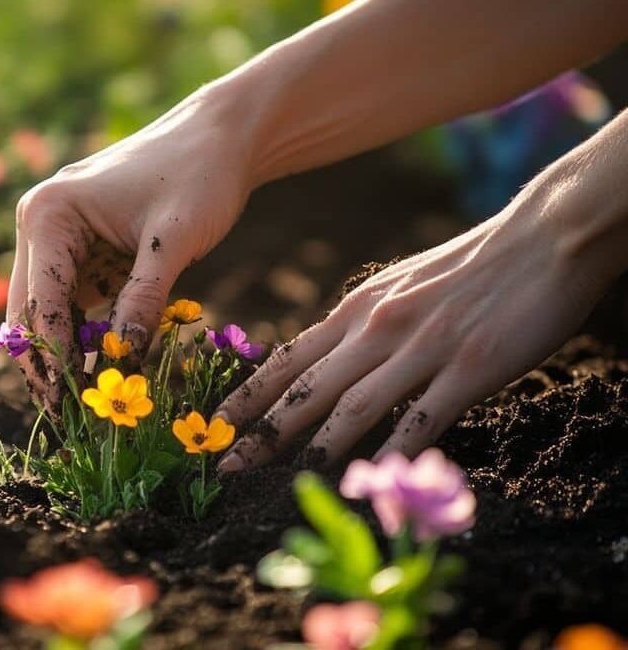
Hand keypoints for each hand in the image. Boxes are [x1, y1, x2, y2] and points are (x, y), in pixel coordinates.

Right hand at [7, 86, 255, 408]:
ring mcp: (57, 237)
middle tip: (68, 419)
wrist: (222, 137)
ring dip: (64, 354)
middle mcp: (40, 224)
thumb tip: (121, 363)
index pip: (39, 302)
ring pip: (47, 312)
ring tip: (86, 403)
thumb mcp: (174, 243)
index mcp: (49, 214)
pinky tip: (103, 367)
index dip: (52, 359)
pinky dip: (85, 334)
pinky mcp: (81, 249)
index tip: (68, 407)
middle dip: (47, 365)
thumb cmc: (199, 176)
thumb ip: (142, 302)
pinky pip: (73, 301)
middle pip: (29, 311)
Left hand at [214, 166, 625, 471]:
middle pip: (307, 389)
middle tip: (225, 467)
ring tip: (285, 484)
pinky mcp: (469, 366)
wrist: (544, 235)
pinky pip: (422, 418)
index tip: (214, 424)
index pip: (288, 360)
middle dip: (262, 433)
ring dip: (317, 449)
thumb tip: (328, 360)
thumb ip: (363, 324)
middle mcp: (378, 328)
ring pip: (353, 406)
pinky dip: (395, 452)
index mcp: (358, 309)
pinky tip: (376, 480)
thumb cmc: (471, 265)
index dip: (248, 396)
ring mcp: (422, 348)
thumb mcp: (398, 285)